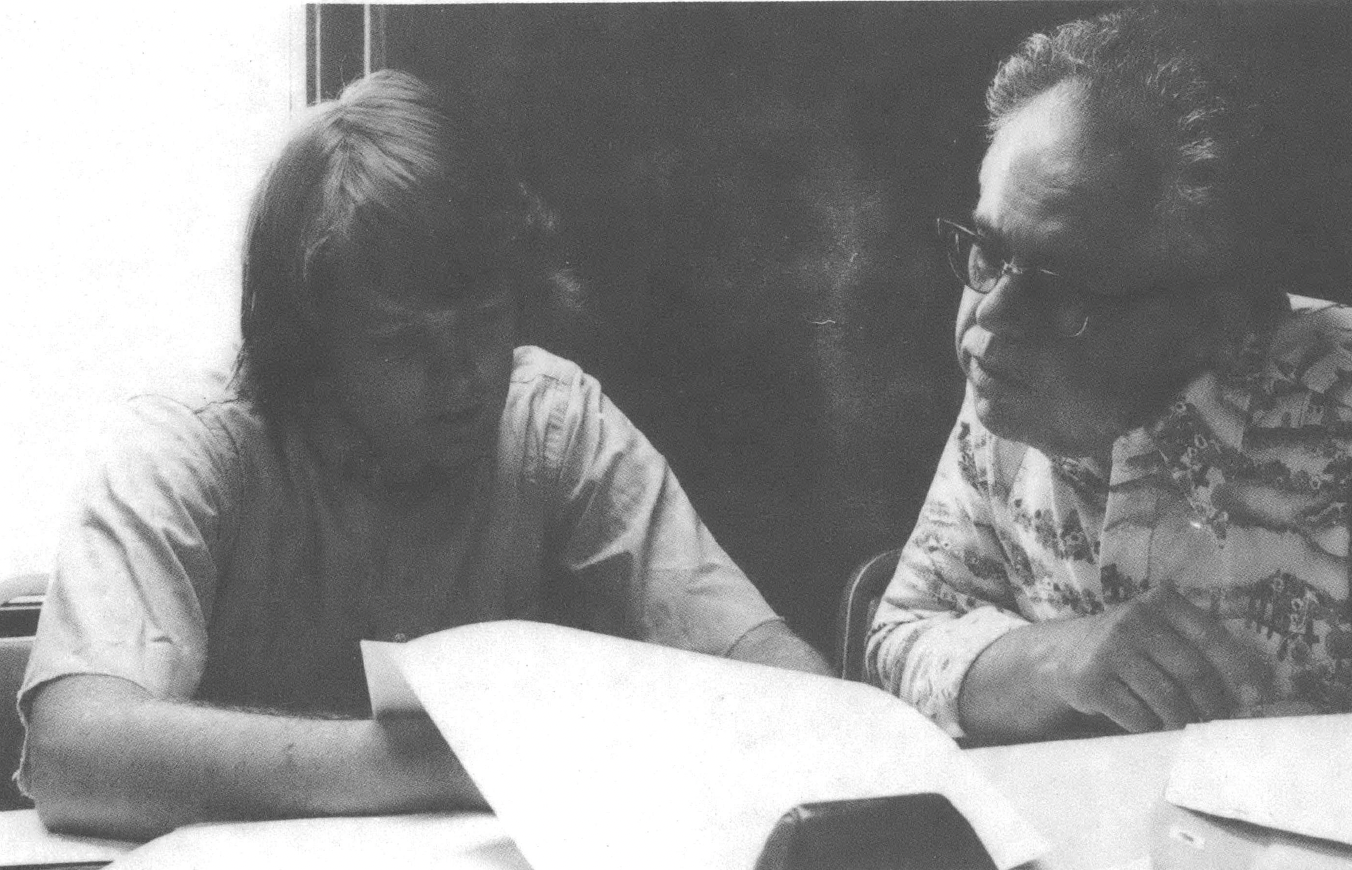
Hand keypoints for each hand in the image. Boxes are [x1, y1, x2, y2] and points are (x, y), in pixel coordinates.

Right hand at [1036, 584, 1271, 732]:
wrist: (1065, 654)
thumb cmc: (1130, 645)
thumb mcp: (1160, 628)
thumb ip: (1200, 645)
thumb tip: (1255, 691)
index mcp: (1161, 603)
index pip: (1211, 637)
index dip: (1241, 669)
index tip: (1261, 696)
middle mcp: (1134, 621)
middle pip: (1193, 673)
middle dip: (1212, 705)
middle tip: (1217, 721)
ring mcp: (1110, 651)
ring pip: (1168, 700)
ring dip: (1183, 721)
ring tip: (1185, 726)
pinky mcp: (1092, 682)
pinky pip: (1138, 717)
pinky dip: (1151, 728)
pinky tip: (1150, 723)